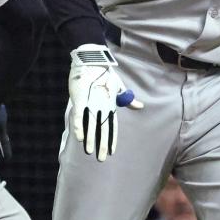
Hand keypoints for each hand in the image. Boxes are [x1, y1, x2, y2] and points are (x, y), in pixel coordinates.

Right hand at [68, 44, 142, 161]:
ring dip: (91, 138)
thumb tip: (141, 106)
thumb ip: (127, 99)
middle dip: (102, 144)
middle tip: (101, 158)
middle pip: (103, 128)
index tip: (112, 151)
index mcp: (111, 104)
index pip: (113, 125)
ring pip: (92, 124)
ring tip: (89, 151)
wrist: (93, 60)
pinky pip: (80, 116)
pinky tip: (79, 137)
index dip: (112, 139)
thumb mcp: (118, 87)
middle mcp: (103, 106)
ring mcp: (91, 103)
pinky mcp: (80, 99)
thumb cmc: (105, 74)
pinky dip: (79, 126)